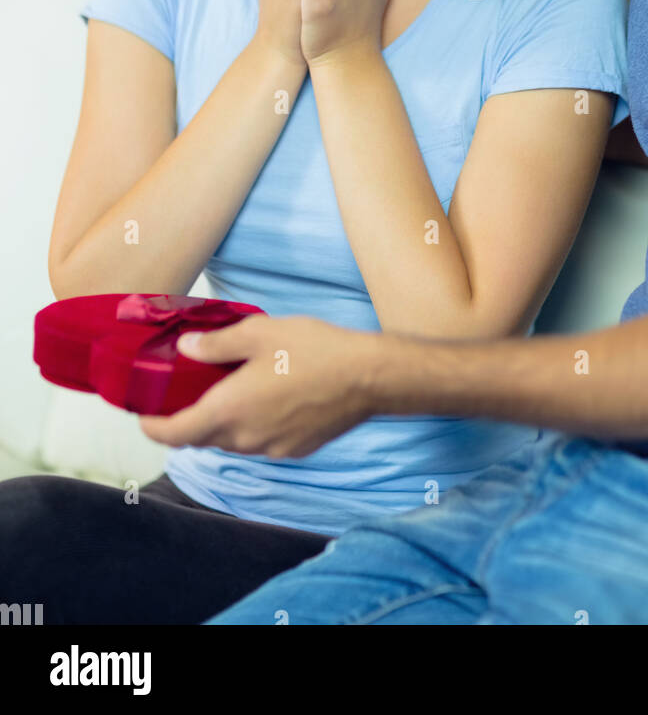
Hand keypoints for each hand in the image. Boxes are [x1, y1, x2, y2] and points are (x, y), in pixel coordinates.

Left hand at [139, 314, 379, 456]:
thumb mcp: (259, 333)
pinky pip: (258, 442)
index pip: (173, 435)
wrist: (368, 377)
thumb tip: (186, 347)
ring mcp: (271, 449)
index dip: (150, 427)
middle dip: (186, 420)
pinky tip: (266, 398)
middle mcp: (245, 438)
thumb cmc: (315, 351)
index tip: (142, 415)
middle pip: (200, 439)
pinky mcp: (293, 450)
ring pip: (230, 442)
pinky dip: (250, 426)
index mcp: (229, 410)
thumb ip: (216, 343)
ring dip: (220, 423)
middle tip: (185, 392)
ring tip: (228, 390)